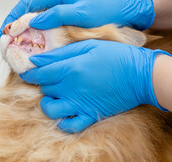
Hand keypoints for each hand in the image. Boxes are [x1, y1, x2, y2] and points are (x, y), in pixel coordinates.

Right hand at [0, 0, 154, 41]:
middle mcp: (58, 1)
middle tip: (8, 45)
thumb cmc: (105, 9)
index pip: (27, 4)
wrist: (125, 11)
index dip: (13, 18)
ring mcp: (64, 11)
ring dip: (28, 35)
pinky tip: (40, 50)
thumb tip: (33, 21)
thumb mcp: (81, 12)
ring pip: (39, 23)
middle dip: (17, 28)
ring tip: (21, 50)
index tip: (4, 33)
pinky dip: (42, 38)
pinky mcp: (70, 21)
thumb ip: (57, 15)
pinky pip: (50, 29)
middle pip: (30, 13)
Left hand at [20, 39, 168, 132]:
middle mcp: (72, 88)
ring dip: (48, 102)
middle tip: (51, 76)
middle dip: (43, 82)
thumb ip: (64, 52)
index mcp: (71, 68)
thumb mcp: (90, 46)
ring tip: (56, 95)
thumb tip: (39, 58)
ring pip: (50, 109)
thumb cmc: (118, 56)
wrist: (140, 75)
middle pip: (44, 88)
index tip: (30, 69)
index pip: (40, 72)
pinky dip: (63, 121)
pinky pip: (69, 125)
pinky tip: (66, 112)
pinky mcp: (90, 115)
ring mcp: (80, 104)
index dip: (31, 71)